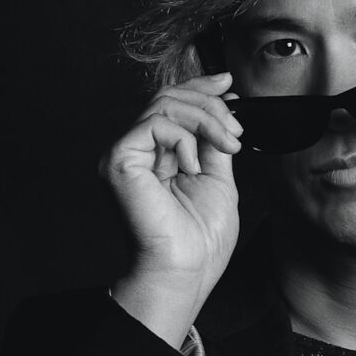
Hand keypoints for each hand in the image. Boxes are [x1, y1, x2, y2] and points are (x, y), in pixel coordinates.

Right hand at [99, 72, 243, 346]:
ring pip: (164, 105)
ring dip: (207, 119)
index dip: (200, 86)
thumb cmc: (199, 239)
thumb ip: (214, 141)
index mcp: (156, 154)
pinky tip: (192, 166)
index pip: (171, 104)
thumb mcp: (217, 176)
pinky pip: (154, 124)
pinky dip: (184, 138)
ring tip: (228, 145)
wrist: (185, 271)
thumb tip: (224, 106)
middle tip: (236, 132)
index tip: (229, 83)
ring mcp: (124, 154)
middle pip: (168, 97)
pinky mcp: (118, 161)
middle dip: (211, 105)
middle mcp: (136, 151)